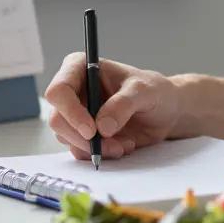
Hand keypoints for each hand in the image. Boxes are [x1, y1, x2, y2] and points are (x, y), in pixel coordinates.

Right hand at [43, 53, 181, 160]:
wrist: (166, 112)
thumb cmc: (155, 91)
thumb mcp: (145, 91)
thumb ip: (123, 104)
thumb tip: (102, 127)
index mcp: (81, 68)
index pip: (59, 90)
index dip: (70, 112)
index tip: (92, 130)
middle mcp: (74, 91)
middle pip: (57, 119)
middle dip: (83, 137)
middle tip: (111, 144)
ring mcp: (76, 114)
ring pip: (67, 138)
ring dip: (95, 148)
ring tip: (124, 143)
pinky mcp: (83, 133)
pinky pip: (79, 150)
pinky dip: (100, 154)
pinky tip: (122, 146)